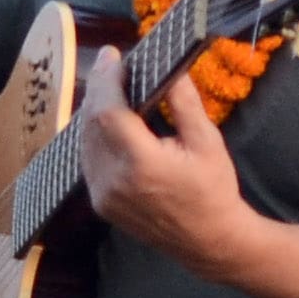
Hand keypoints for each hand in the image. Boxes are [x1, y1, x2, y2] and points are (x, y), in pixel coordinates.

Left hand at [73, 50, 253, 278]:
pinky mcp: (100, 203)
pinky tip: (109, 122)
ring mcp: (103, 195)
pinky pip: (88, 159)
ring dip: (94, 111)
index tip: (114, 56)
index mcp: (142, 164)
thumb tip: (169, 67)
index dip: (107, 80)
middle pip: (91, 122)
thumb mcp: (207, 143)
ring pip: (85, 140)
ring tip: (112, 89)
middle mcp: (114, 180)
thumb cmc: (213, 190)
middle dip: (100, 89)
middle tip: (113, 66)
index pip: (108, 112)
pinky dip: (95, 136)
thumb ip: (184, 103)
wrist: (211, 241)